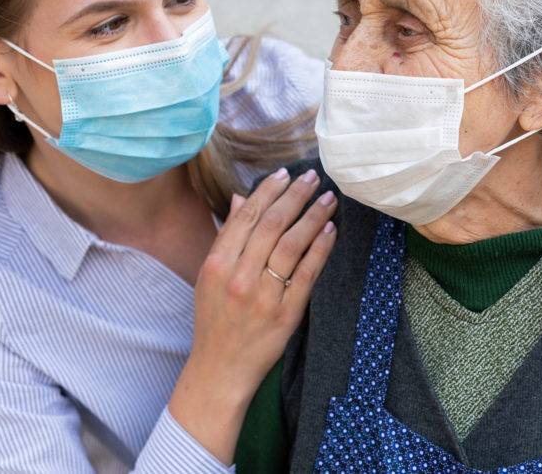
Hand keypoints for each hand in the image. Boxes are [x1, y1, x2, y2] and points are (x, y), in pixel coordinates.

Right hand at [169, 166, 336, 462]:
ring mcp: (263, 296)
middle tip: (313, 178)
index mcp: (217, 264)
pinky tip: (331, 230)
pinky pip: (307, 274)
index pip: (246, 217)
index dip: (268, 191)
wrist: (220, 368)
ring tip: (328, 198)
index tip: (285, 173)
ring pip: (291, 245)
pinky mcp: (285, 314)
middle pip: (271, 225)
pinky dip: (320, 249)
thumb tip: (240, 198)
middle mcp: (239, 277)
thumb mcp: (210, 276)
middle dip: (294, 196)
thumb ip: (227, 237)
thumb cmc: (214, 319)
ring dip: (312, 217)